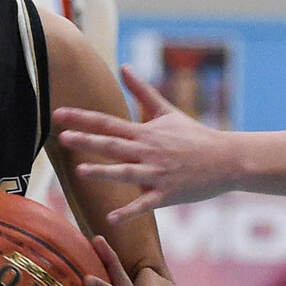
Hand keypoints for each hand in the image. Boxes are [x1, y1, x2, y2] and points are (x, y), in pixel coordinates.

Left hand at [54, 67, 240, 221]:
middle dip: (88, 141)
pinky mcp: (167, 194)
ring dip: (104, 172)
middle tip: (63, 137)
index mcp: (144, 133)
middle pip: (113, 145)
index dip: (83, 118)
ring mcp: (157, 173)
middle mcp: (148, 151)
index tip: (59, 114)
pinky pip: (145, 204)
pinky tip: (111, 218)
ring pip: (126, 173)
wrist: (226, 159)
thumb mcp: (167, 110)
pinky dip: (129, 211)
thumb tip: (123, 66)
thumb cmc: (194, 135)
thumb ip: (142, 91)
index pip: (108, 122)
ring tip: (81, 172)